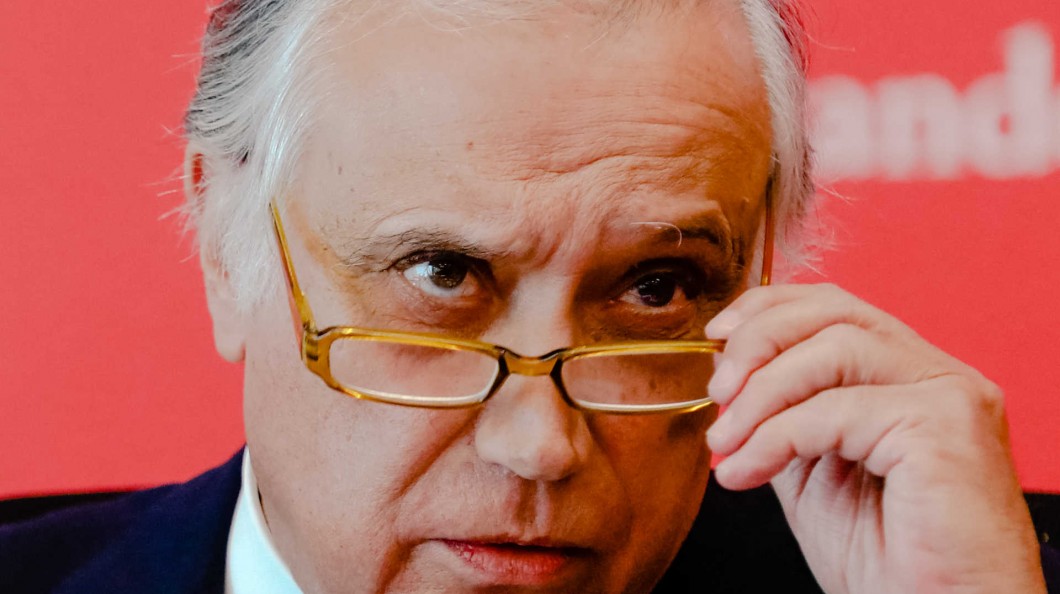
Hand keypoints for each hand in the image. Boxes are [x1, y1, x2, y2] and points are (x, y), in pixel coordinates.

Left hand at [704, 284, 1045, 593]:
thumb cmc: (887, 558)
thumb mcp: (811, 471)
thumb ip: (782, 416)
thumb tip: (728, 374)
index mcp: (909, 375)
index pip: (835, 306)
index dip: (768, 308)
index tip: (716, 337)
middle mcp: (938, 373)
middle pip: (834, 312)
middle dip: (758, 342)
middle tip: (716, 392)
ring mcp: (949, 394)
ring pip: (834, 350)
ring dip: (761, 394)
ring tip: (726, 442)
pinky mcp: (947, 425)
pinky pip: (838, 410)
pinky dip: (777, 437)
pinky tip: (747, 472)